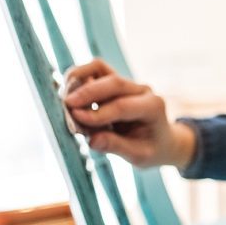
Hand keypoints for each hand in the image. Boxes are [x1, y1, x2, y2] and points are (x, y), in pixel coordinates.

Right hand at [63, 58, 195, 168]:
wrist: (161, 140)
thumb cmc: (151, 149)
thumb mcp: (139, 156)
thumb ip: (117, 146)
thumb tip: (92, 141)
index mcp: (153, 107)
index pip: (122, 106)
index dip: (97, 113)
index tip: (76, 120)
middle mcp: (142, 90)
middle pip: (113, 82)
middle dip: (87, 93)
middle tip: (66, 107)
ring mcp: (128, 83)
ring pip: (100, 68)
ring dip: (79, 80)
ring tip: (65, 100)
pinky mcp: (114, 81)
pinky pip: (94, 71)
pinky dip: (78, 78)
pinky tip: (67, 94)